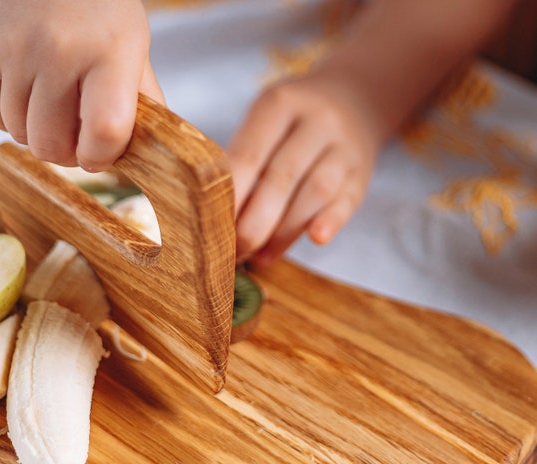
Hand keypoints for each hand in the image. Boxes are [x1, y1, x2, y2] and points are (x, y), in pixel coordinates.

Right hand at [0, 0, 163, 170]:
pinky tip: (28, 93)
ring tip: (53, 106)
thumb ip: (142, 99)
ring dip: (37, 133)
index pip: (104, 131)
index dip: (101, 156)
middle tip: (74, 138)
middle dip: (66, 153)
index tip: (100, 153)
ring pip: (21, 135)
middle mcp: (60, 51)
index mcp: (110, 52)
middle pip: (52, 144)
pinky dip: (12, 116)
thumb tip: (144, 151)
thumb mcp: (133, 44)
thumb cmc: (99, 6)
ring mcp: (16, 51)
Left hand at [227, 70, 381, 263]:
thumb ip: (243, 161)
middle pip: (281, 177)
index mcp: (278, 104)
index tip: (210, 228)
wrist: (352, 97)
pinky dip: (332, 221)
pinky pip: (347, 199)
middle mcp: (316, 120)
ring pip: (316, 192)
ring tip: (260, 257)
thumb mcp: (264, 121)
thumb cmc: (288, 122)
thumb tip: (214, 217)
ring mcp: (344, 145)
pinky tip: (315, 239)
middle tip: (234, 253)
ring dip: (285, 232)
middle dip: (253, 223)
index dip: (229, 196)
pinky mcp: (362, 171)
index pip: (248, 155)